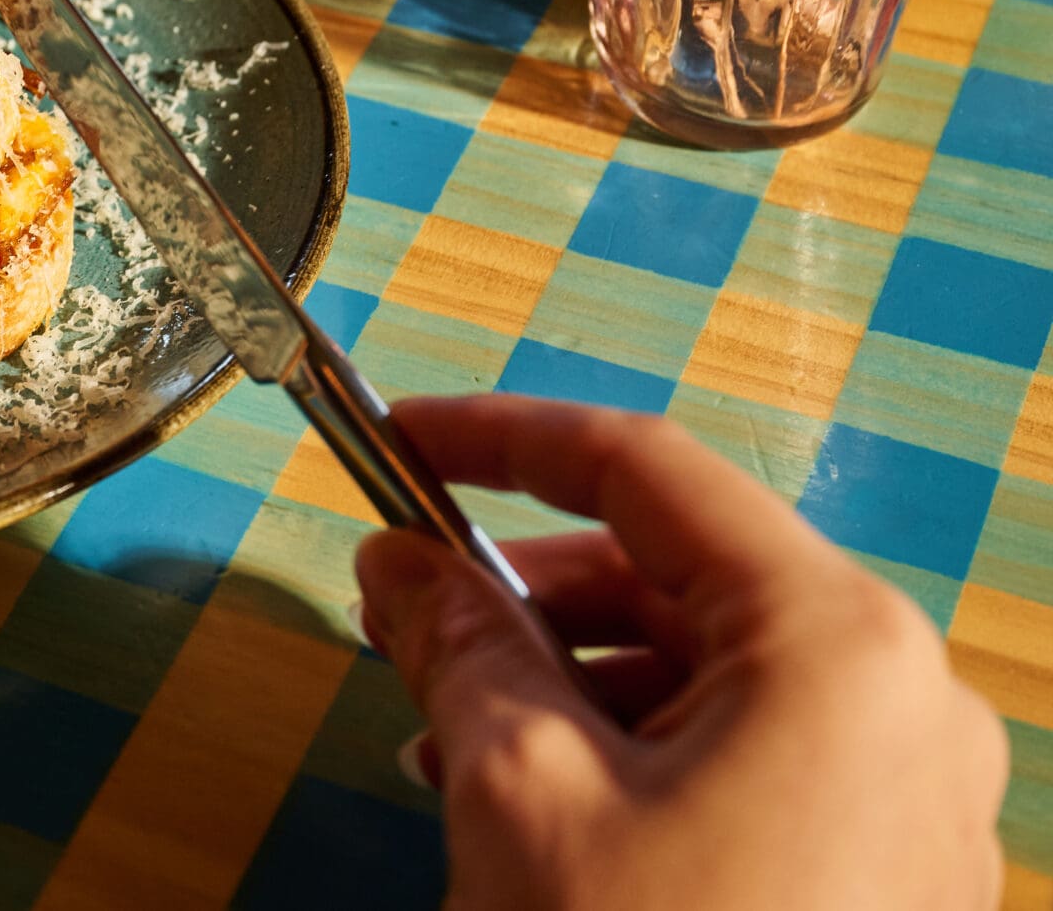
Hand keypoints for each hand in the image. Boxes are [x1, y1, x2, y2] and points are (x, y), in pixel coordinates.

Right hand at [356, 394, 1006, 910]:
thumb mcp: (519, 788)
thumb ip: (457, 638)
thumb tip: (399, 559)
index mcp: (835, 644)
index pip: (648, 472)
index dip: (504, 438)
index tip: (396, 440)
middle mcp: (904, 700)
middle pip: (686, 575)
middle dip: (531, 589)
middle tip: (406, 618)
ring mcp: (911, 795)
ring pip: (712, 673)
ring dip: (570, 678)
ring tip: (451, 738)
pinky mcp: (890, 872)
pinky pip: (751, 757)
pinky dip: (636, 751)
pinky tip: (536, 807)